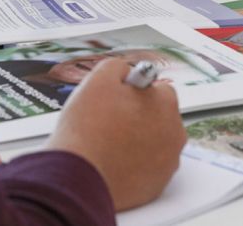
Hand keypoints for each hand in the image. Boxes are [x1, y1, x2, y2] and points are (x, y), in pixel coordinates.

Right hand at [44, 58, 185, 210]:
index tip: (119, 96)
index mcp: (165, 104)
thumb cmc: (88, 127)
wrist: (80, 176)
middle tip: (110, 117)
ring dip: (138, 138)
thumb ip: (118, 67)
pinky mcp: (157, 187)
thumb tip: (126, 72)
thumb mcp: (99, 78)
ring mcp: (168, 163)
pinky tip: (113, 159)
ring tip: (108, 140)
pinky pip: (148, 166)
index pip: (159, 88)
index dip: (136, 89)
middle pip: (159, 115)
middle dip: (140, 114)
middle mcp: (174, 134)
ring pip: (154, 141)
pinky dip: (135, 162)